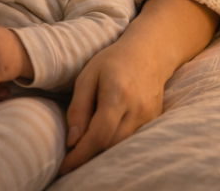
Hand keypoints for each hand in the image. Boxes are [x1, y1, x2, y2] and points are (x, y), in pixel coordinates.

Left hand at [57, 0, 218, 174]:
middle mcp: (138, 109)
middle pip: (111, 145)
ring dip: (103, 151)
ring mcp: (150, 116)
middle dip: (89, 155)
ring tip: (85, 146)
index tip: (64, 167)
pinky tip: (104, 137)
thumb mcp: (87, 76)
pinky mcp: (154, 120)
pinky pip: (132, 139)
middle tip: (71, 155)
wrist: (149, 51)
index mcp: (118, 95)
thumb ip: (78, 108)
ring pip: (122, 146)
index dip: (80, 155)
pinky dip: (116, 143)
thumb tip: (72, 141)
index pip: (99, 136)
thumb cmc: (113, 60)